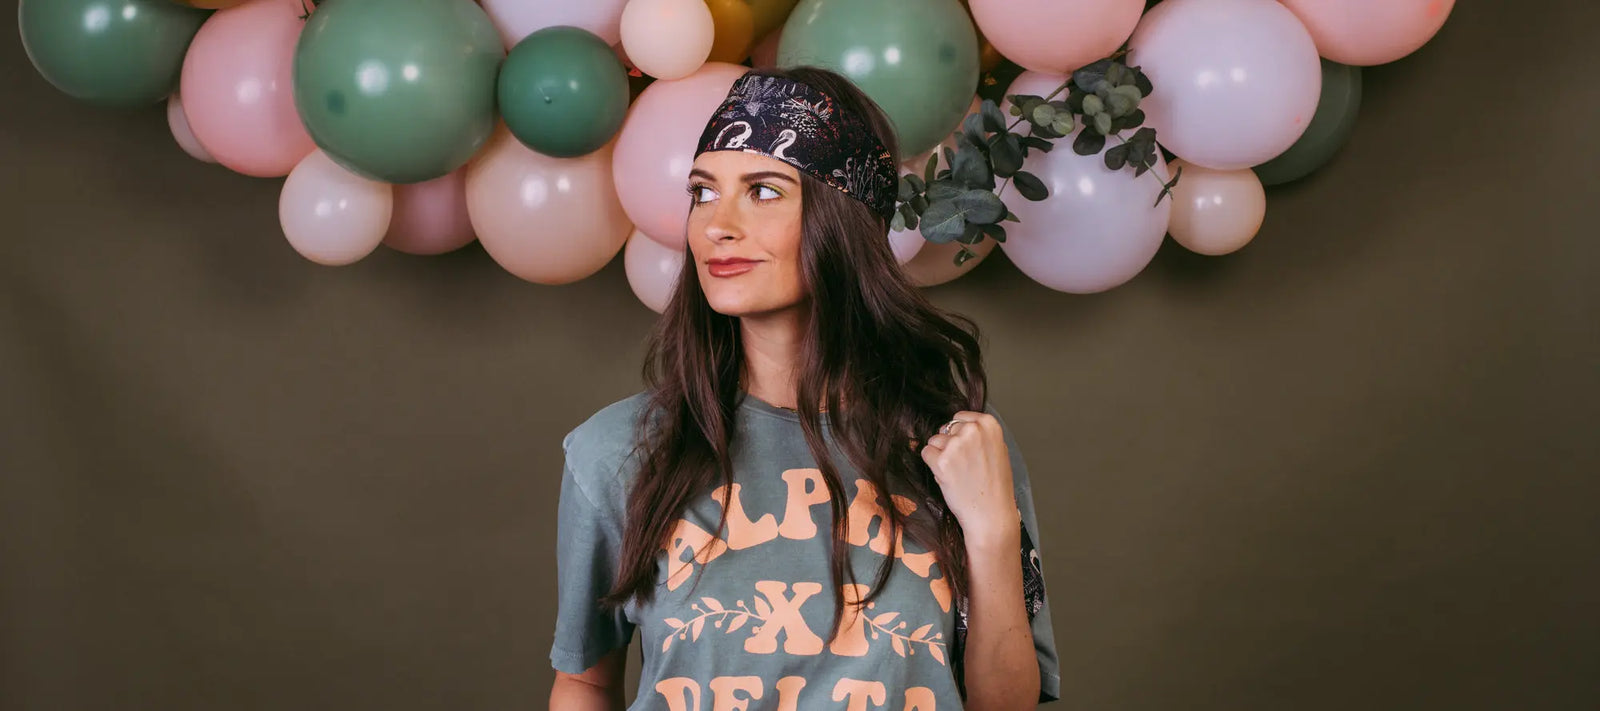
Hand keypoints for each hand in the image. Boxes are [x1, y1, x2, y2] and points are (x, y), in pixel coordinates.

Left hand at [919, 410, 1019, 540]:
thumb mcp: (998, 450)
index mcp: (988, 424)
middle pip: (946, 429)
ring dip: (940, 456)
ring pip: (934, 441)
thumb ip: (981, 434)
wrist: (991, 514)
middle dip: (949, 445)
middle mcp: (972, 430)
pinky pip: (925, 453)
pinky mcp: (941, 461)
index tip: (968, 450)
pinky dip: (932, 465)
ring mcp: (956, 445)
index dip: (959, 435)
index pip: (960, 417)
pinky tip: (948, 477)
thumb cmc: (996, 487)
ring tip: (958, 473)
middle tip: (964, 466)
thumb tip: (962, 425)